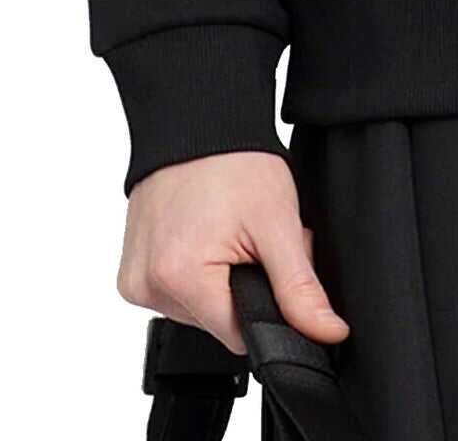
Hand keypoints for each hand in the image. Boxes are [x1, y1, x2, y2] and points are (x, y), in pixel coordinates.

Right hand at [117, 150, 349, 351]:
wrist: (197, 121)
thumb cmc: (233, 162)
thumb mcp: (277, 223)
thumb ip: (300, 288)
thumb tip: (327, 332)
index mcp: (180, 278)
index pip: (239, 335)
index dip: (266, 302)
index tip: (269, 260)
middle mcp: (148, 287)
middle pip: (216, 321)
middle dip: (243, 287)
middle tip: (253, 239)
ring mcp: (134, 282)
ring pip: (196, 310)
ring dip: (219, 280)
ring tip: (228, 231)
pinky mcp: (130, 273)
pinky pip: (173, 293)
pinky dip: (194, 272)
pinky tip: (203, 236)